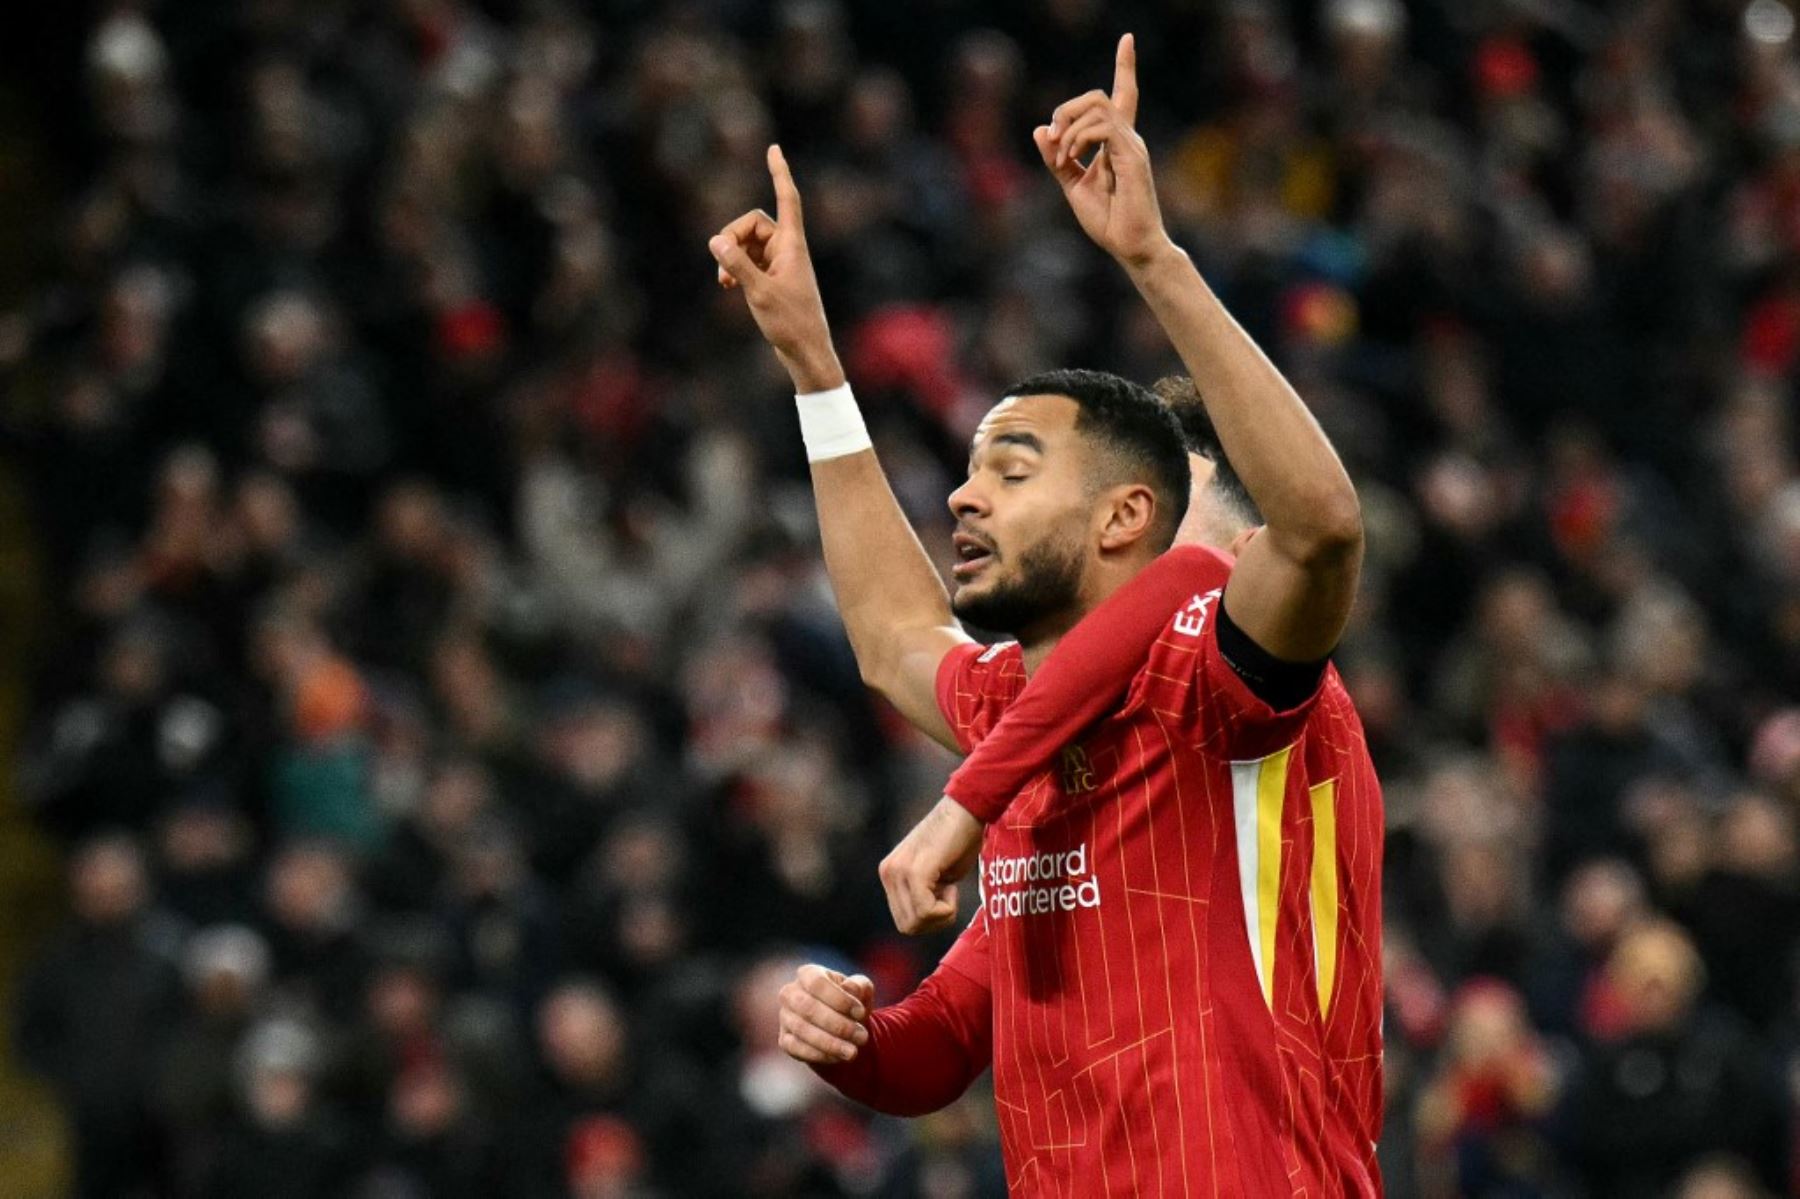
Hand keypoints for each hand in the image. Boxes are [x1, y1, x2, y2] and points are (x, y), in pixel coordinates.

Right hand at [709, 145, 844, 392]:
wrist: (807, 352)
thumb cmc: (790, 323)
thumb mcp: (758, 293)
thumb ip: (736, 264)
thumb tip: (715, 239)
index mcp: (792, 246)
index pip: (786, 199)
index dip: (779, 173)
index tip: (774, 149)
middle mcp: (787, 250)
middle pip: (753, 224)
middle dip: (732, 237)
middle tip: (721, 265)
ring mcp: (780, 265)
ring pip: (747, 244)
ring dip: (730, 257)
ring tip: (723, 282)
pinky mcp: (773, 279)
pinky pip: (748, 261)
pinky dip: (735, 268)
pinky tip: (726, 286)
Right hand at [777, 963, 874, 1063]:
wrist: (842, 1028)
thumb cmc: (851, 1004)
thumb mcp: (861, 991)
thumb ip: (859, 986)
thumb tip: (850, 988)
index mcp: (808, 974)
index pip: (817, 983)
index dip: (839, 999)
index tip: (861, 1013)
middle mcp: (790, 993)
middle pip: (808, 1007)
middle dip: (837, 1025)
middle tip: (862, 1037)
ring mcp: (785, 1017)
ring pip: (802, 1030)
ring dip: (830, 1043)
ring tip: (853, 1052)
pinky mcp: (784, 1040)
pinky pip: (796, 1048)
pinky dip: (819, 1054)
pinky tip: (838, 1057)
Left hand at [878, 796, 983, 934]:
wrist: (968, 811)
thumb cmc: (959, 841)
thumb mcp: (934, 875)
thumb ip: (921, 895)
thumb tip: (923, 921)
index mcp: (889, 874)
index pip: (904, 922)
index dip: (929, 917)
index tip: (944, 893)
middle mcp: (888, 873)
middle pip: (908, 927)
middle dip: (934, 919)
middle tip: (948, 892)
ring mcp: (898, 871)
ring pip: (917, 922)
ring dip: (941, 913)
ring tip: (949, 885)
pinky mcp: (915, 870)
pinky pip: (926, 910)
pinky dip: (946, 908)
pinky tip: (953, 885)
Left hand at [1033, 34, 1174, 269]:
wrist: (1130, 247)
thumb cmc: (1108, 220)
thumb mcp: (1073, 185)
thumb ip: (1057, 159)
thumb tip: (1040, 130)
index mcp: (1116, 142)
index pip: (1124, 94)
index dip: (1125, 65)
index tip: (1127, 38)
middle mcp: (1128, 138)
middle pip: (1098, 95)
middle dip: (1066, 109)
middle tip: (1053, 139)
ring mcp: (1131, 145)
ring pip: (1098, 106)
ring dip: (1069, 126)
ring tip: (1063, 155)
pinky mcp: (1131, 157)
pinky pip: (1102, 127)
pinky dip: (1078, 138)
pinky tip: (1071, 158)